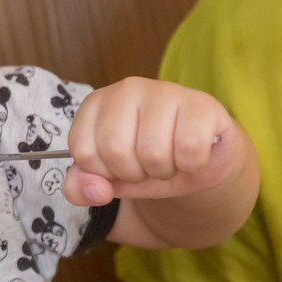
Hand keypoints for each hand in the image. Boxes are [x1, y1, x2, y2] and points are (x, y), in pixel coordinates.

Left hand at [62, 77, 234, 206]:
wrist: (194, 160)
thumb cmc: (143, 163)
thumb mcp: (106, 178)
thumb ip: (81, 187)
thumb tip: (97, 190)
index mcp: (95, 104)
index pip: (84, 151)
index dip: (103, 173)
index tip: (116, 166)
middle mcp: (126, 90)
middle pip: (116, 150)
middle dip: (133, 174)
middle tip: (145, 165)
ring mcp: (164, 91)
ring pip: (153, 152)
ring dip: (163, 172)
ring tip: (168, 159)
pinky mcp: (201, 103)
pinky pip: (190, 148)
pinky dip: (191, 165)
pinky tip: (190, 155)